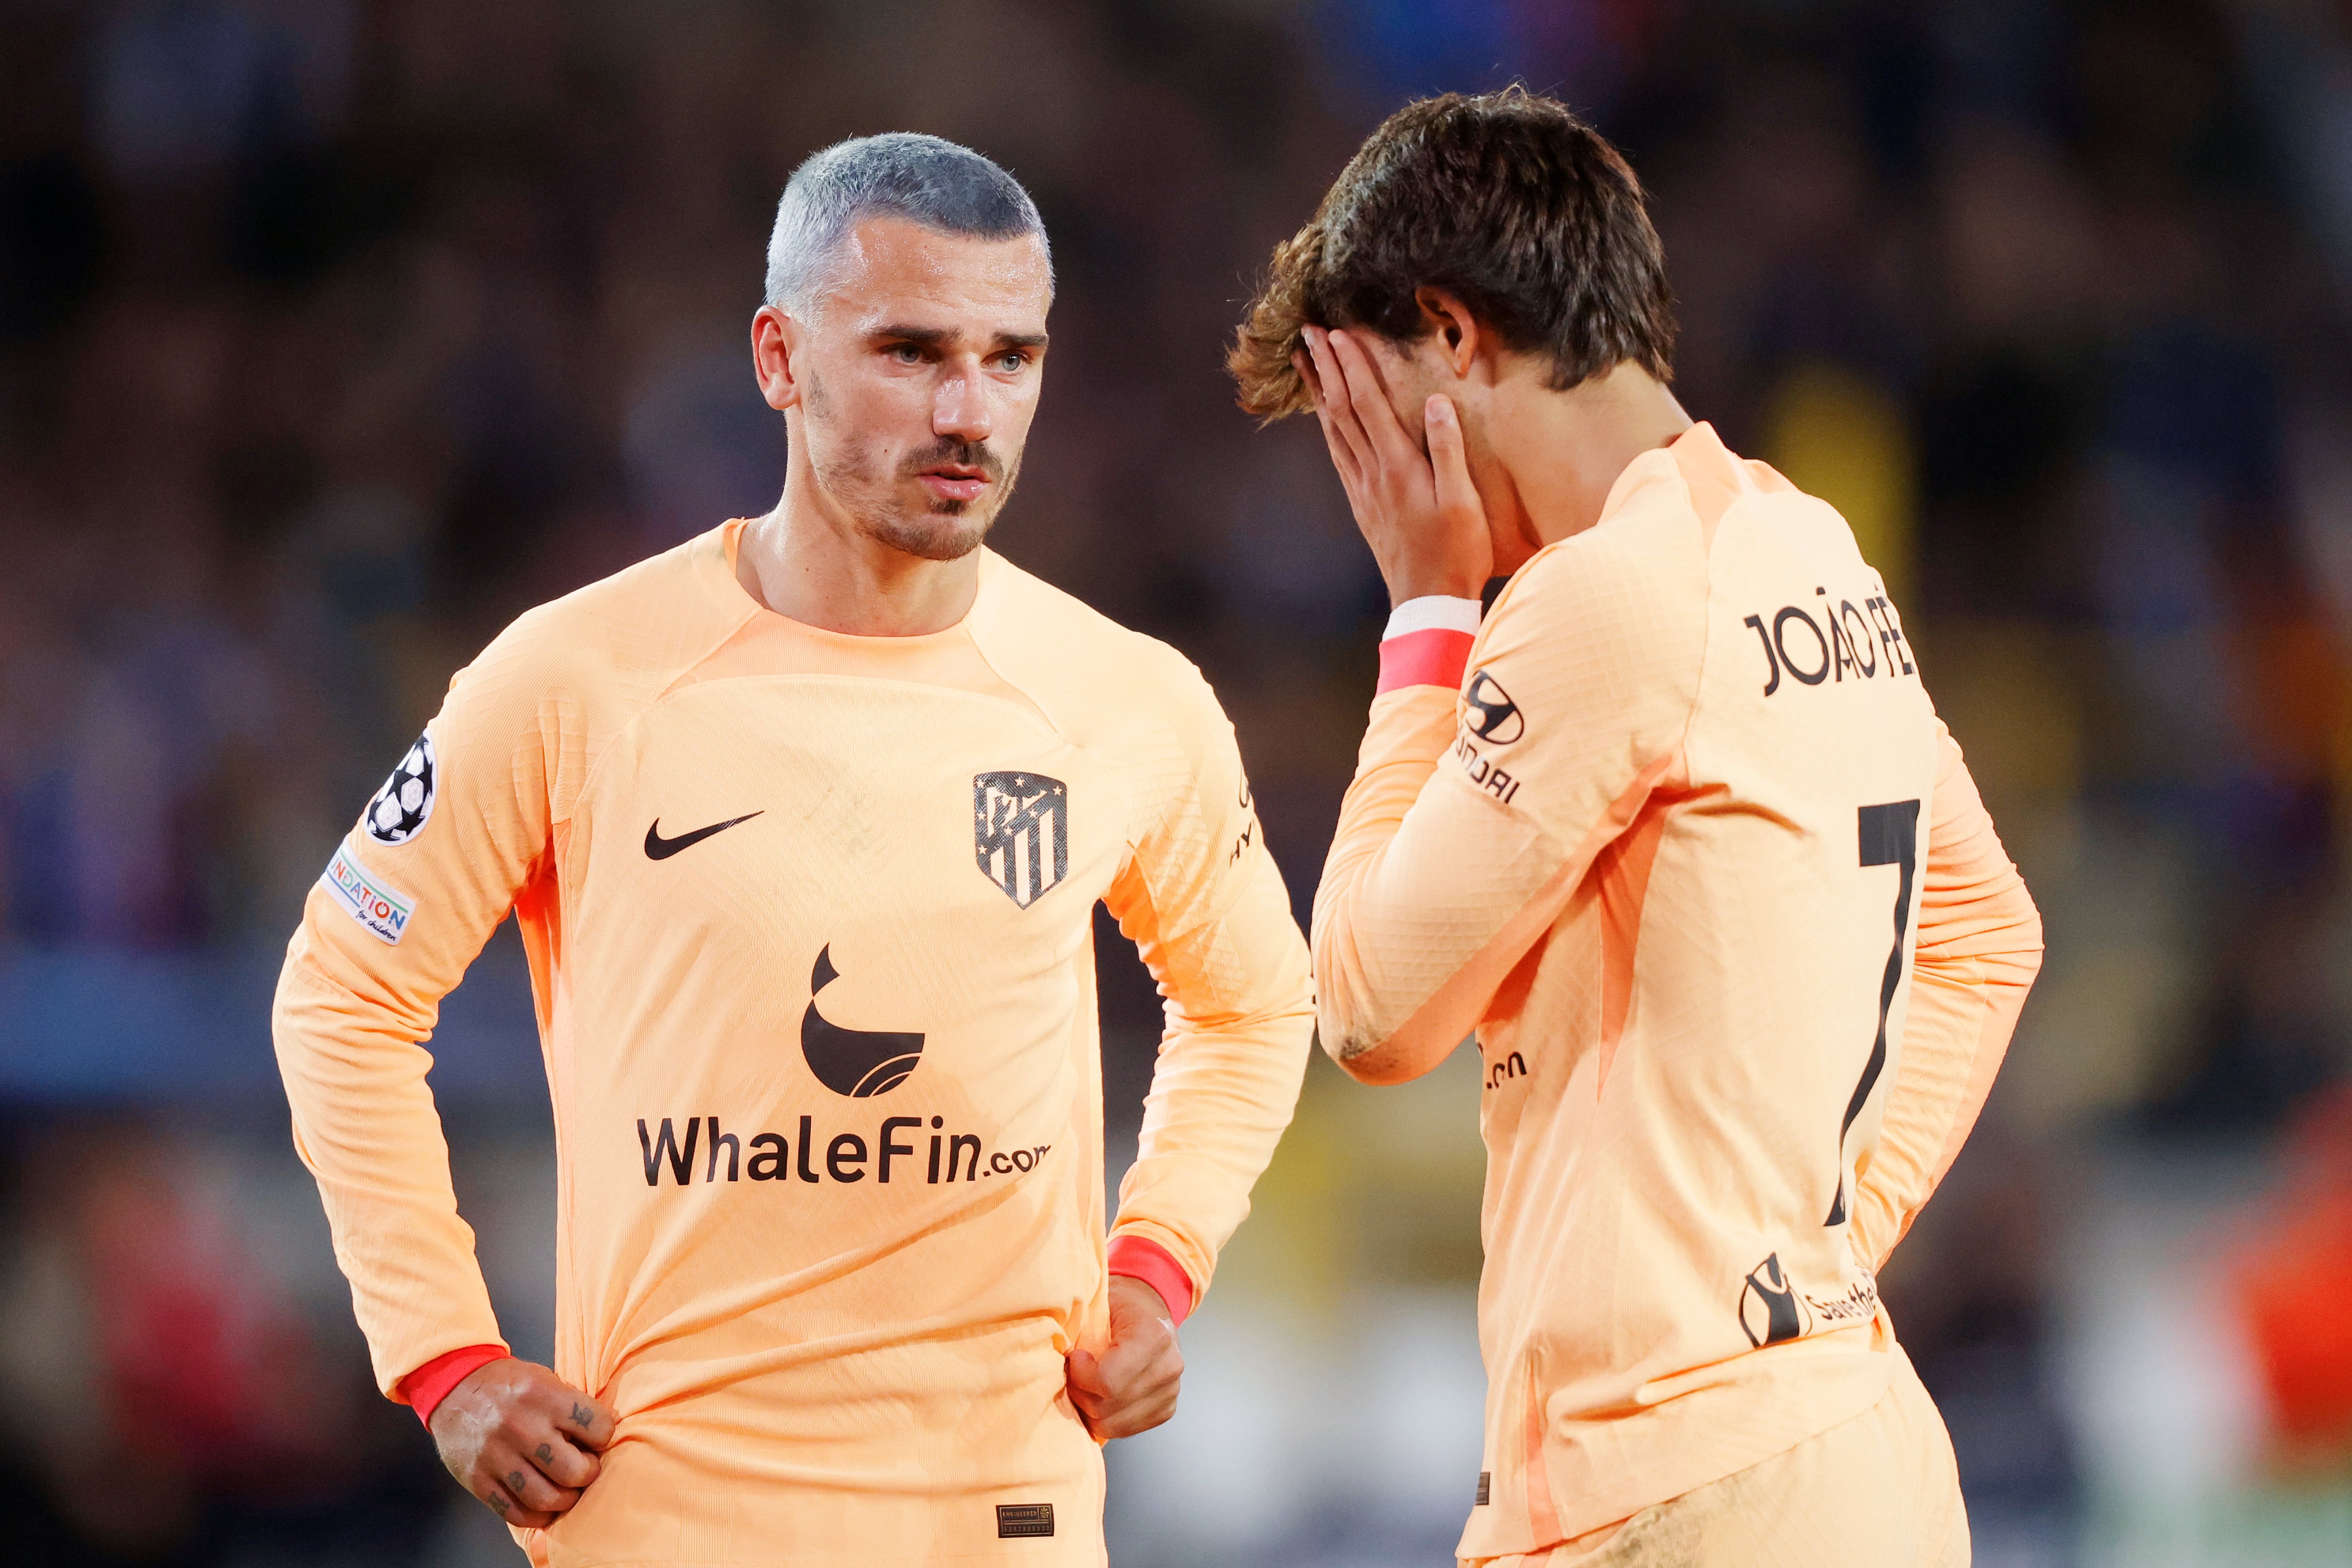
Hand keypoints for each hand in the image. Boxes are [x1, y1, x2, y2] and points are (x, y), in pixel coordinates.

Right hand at [429, 1357, 614, 1529]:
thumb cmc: (509, 1385)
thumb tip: (609, 1430)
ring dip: (566, 1500)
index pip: (597, 1428)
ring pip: (546, 1498)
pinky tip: (545, 1505)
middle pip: (574, 1471)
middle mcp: (521, 1427)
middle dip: (589, 1473)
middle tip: (585, 1467)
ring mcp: (497, 1456)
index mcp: (543, 1396)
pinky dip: (537, 1516)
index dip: (604, 1435)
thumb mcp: (545, 1379)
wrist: (454, 1387)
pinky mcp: (478, 1480)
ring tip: (567, 1489)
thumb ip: (574, 1405)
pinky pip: (515, 1513)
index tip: (598, 1438)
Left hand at [1066, 1275, 1183, 1439]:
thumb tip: (1055, 1360)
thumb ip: (1079, 1333)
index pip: (1107, 1383)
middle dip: (1080, 1394)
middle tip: (1075, 1373)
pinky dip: (1107, 1417)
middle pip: (1107, 1409)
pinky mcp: (1167, 1409)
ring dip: (1091, 1409)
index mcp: (1153, 1336)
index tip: (1075, 1359)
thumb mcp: (1095, 1304)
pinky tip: (1102, 1395)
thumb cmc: (1118, 1304)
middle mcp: (1169, 1367)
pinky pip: (1125, 1430)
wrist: (1147, 1307)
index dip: (1080, 1377)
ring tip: (1088, 1384)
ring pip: (1113, 1426)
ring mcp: (1171, 1391)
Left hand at [1297, 325, 1491, 603]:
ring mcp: (1363, 490)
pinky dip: (1327, 427)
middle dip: (1326, 368)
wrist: (1428, 602)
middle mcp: (1373, 474)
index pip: (1368, 404)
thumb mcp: (1463, 501)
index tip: (1336, 333)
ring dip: (1319, 393)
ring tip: (1304, 364)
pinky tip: (1324, 417)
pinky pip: (1338, 455)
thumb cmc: (1455, 553)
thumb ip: (1448, 450)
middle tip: (1306, 333)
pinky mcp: (1362, 505)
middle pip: (1341, 411)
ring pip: (1333, 431)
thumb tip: (1435, 402)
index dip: (1352, 366)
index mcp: (1399, 467)